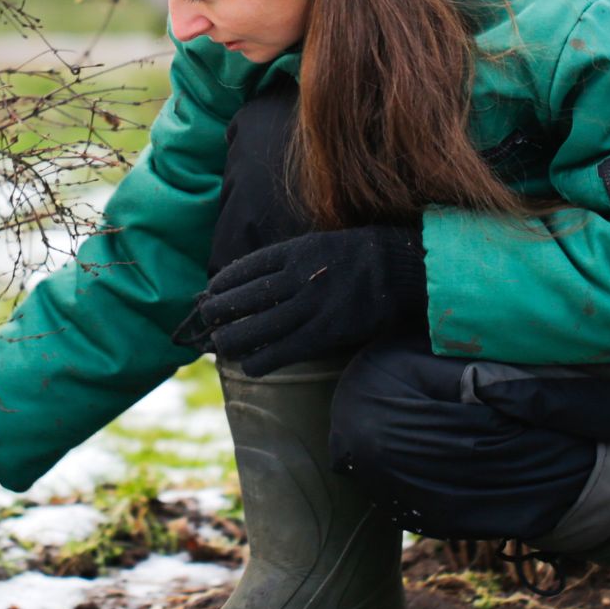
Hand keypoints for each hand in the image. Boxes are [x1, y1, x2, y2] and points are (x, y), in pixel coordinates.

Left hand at [185, 226, 426, 374]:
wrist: (402, 268)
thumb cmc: (361, 255)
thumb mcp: (319, 243)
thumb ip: (289, 259)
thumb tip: (255, 279)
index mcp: (294, 252)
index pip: (244, 269)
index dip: (222, 285)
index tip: (209, 293)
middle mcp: (297, 278)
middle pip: (243, 300)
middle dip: (218, 314)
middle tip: (207, 323)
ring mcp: (310, 306)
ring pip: (256, 328)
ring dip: (232, 340)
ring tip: (222, 346)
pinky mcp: (324, 332)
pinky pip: (283, 351)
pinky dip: (260, 360)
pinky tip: (249, 366)